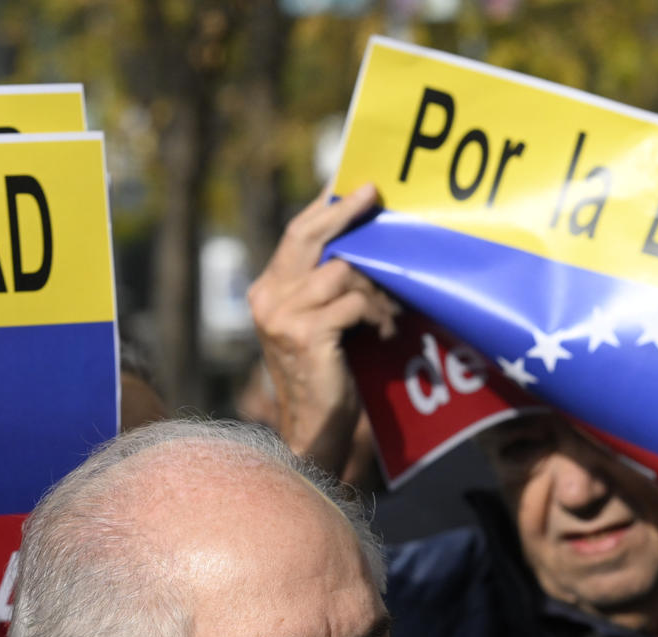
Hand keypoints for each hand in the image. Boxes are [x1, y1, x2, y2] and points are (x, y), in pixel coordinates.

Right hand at [246, 182, 397, 480]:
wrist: (313, 430)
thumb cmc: (325, 377)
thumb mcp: (318, 323)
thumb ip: (325, 287)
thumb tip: (361, 243)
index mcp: (267, 291)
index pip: (296, 235)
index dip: (324, 208)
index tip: (350, 185)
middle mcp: (267, 297)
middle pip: (308, 236)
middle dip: (345, 213)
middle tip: (374, 195)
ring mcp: (282, 315)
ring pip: (341, 271)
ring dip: (374, 288)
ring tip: (390, 310)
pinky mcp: (304, 334)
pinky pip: (351, 303)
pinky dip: (374, 313)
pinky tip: (383, 331)